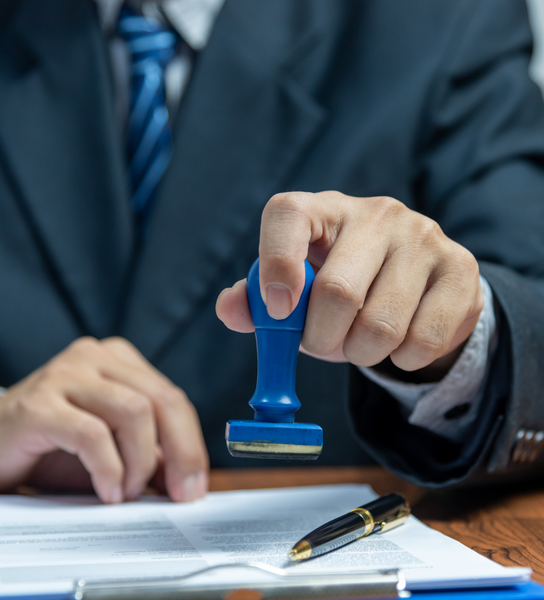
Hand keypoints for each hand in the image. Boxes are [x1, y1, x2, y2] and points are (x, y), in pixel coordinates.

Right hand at [0, 337, 207, 502]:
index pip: (172, 398)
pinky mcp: (39, 402)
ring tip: (127, 493)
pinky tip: (107, 490)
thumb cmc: (51, 445)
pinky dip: (108, 468)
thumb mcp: (111, 447)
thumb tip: (187, 480)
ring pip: (133, 411)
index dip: (190, 443)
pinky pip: (92, 433)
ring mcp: (66, 374)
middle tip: (180, 494)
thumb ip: (148, 454)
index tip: (194, 485)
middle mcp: (95, 357)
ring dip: (140, 462)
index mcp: (119, 360)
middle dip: (180, 452)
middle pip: (161, 400)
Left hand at [216, 191, 482, 375]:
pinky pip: (423, 340)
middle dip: (322, 339)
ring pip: (381, 325)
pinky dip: (401, 359)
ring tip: (360, 343)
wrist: (412, 282)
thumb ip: (255, 300)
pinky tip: (399, 342)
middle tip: (323, 344)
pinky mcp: (461, 269)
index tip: (278, 311)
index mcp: (322, 210)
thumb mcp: (294, 288)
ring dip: (361, 353)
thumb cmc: (339, 283)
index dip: (275, 265)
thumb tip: (230, 309)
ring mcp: (424, 236)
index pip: (287, 215)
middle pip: (338, 292)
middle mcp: (375, 213)